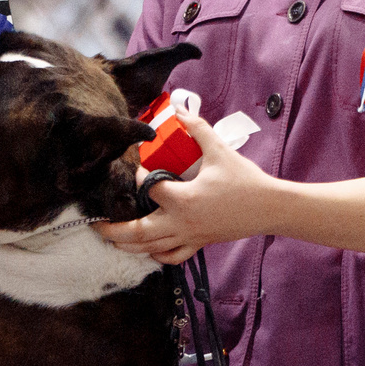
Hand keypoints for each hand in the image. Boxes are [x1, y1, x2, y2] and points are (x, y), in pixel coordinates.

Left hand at [99, 106, 272, 265]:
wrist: (269, 207)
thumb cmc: (244, 180)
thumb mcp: (219, 150)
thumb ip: (197, 128)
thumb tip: (180, 109)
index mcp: (183, 199)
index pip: (148, 189)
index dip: (138, 177)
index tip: (136, 167)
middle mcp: (181, 222)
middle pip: (138, 232)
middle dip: (113, 229)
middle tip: (96, 223)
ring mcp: (189, 236)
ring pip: (151, 248)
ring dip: (128, 245)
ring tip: (111, 238)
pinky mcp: (199, 243)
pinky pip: (172, 256)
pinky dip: (156, 255)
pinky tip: (148, 249)